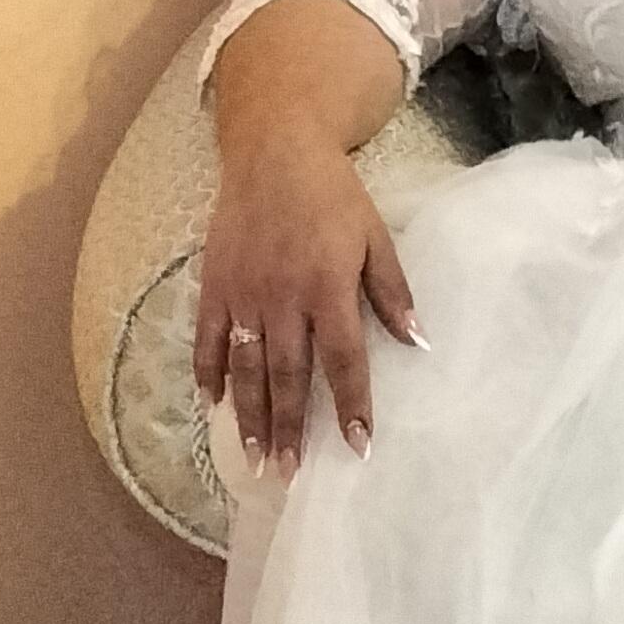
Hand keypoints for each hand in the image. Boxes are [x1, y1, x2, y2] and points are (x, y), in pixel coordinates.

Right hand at [193, 126, 426, 477]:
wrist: (273, 148)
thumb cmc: (332, 196)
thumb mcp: (376, 237)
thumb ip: (393, 292)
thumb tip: (417, 342)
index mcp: (327, 288)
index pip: (343, 361)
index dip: (352, 406)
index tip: (359, 446)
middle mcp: (282, 297)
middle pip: (287, 376)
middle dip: (291, 429)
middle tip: (290, 474)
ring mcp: (242, 293)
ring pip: (244, 367)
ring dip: (250, 416)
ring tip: (255, 458)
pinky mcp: (213, 283)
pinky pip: (206, 337)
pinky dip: (207, 373)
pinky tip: (213, 407)